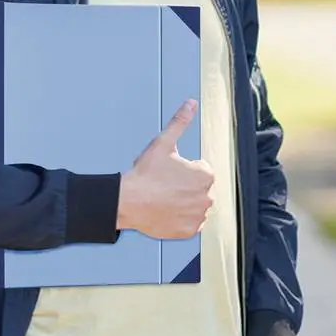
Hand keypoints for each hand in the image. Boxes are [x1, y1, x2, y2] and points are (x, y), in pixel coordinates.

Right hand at [117, 99, 213, 238]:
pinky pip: (191, 223)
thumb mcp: (163, 143)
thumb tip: (191, 104)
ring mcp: (198, 216)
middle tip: (165, 184)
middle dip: (186, 185)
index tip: (171, 171)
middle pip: (200, 188)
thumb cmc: (145, 174)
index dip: (184, 168)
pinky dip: (181, 218)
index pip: (202, 170)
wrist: (128, 201)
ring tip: (165, 196)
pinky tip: (167, 209)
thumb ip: (180, 122)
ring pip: (196, 205)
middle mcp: (207, 198)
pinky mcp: (188, 231)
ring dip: (185, 201)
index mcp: (205, 175)